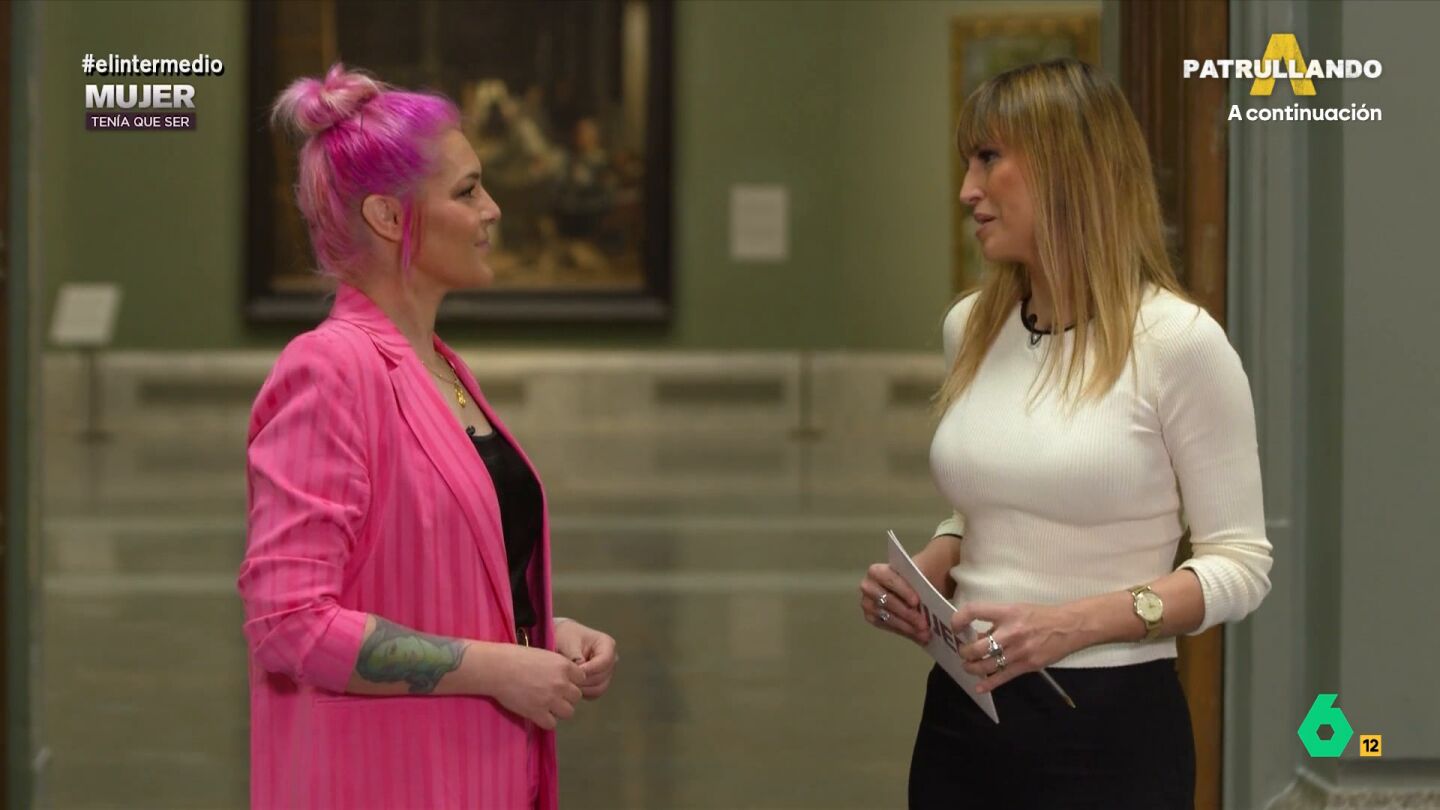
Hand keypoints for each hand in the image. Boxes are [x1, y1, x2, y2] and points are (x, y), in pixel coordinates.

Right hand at [485, 644, 585, 728]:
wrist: (497, 668)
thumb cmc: (517, 657)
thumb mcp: (544, 655)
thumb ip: (558, 667)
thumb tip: (565, 677)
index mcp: (564, 666)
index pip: (581, 679)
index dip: (571, 681)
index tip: (561, 682)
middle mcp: (561, 683)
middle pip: (577, 697)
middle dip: (566, 697)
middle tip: (553, 695)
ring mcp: (550, 699)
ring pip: (568, 712)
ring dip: (559, 710)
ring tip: (546, 706)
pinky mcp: (537, 713)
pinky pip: (552, 724)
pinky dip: (546, 721)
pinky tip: (538, 714)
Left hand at [554, 620, 617, 699]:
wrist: (560, 640)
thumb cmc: (565, 636)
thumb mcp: (568, 642)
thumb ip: (575, 656)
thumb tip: (581, 671)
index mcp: (607, 644)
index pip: (604, 661)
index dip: (590, 669)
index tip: (575, 671)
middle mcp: (611, 659)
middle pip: (602, 677)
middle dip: (584, 680)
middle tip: (568, 680)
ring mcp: (606, 672)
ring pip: (599, 688)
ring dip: (583, 688)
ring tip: (569, 683)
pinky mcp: (600, 682)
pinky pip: (595, 694)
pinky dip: (583, 692)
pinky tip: (572, 685)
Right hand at [858, 563, 932, 644]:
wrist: (906, 586)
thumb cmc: (911, 579)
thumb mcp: (917, 576)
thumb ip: (920, 583)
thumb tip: (931, 597)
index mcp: (877, 571)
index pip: (889, 579)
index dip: (902, 590)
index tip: (916, 602)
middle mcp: (868, 586)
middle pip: (887, 601)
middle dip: (907, 613)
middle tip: (924, 624)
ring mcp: (867, 603)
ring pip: (887, 617)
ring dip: (907, 626)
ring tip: (924, 633)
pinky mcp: (871, 617)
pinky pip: (888, 627)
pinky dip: (904, 631)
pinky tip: (918, 635)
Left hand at [952, 601, 1087, 693]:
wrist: (1069, 626)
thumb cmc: (1041, 616)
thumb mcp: (1016, 610)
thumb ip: (996, 622)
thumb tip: (976, 636)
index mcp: (1007, 612)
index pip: (974, 610)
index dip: (959, 619)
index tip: (954, 627)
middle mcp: (1011, 631)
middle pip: (977, 646)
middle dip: (965, 652)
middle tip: (963, 652)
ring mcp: (1019, 650)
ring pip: (986, 665)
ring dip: (972, 668)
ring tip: (968, 666)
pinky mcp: (1027, 665)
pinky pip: (1003, 677)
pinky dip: (988, 684)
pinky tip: (979, 687)